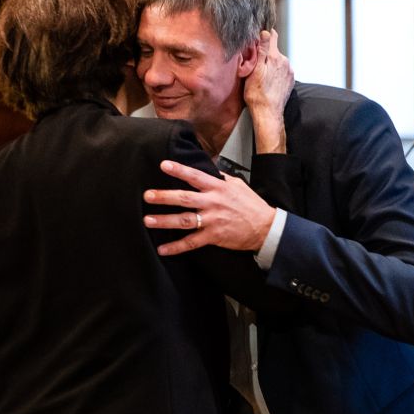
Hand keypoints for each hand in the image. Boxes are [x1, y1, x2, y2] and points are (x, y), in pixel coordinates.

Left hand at [143, 160, 277, 256]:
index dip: (179, 170)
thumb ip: (220, 176)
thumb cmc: (251, 205)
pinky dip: (176, 247)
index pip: (195, 176)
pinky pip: (191, 242)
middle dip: (164, 197)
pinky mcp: (213, 236)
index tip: (163, 165)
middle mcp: (213, 203)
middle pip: (185, 198)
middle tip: (147, 195)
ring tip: (148, 220)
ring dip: (165, 221)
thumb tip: (207, 168)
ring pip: (184, 220)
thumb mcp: (237, 185)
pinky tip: (163, 249)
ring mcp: (212, 220)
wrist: (265, 227)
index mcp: (218, 188)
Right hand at [243, 30, 292, 152]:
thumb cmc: (257, 95)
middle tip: (253, 62)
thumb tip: (265, 33)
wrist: (268, 114)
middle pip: (274, 50)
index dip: (264, 34)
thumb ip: (262, 50)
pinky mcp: (289, 80)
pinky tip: (267, 81)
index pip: (272, 36)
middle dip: (265, 53)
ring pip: (277, 61)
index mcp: (274, 57)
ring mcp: (289, 72)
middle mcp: (285, 62)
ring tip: (260, 75)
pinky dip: (274, 73)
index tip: (258, 36)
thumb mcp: (254, 70)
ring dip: (270, 64)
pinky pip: (281, 71)